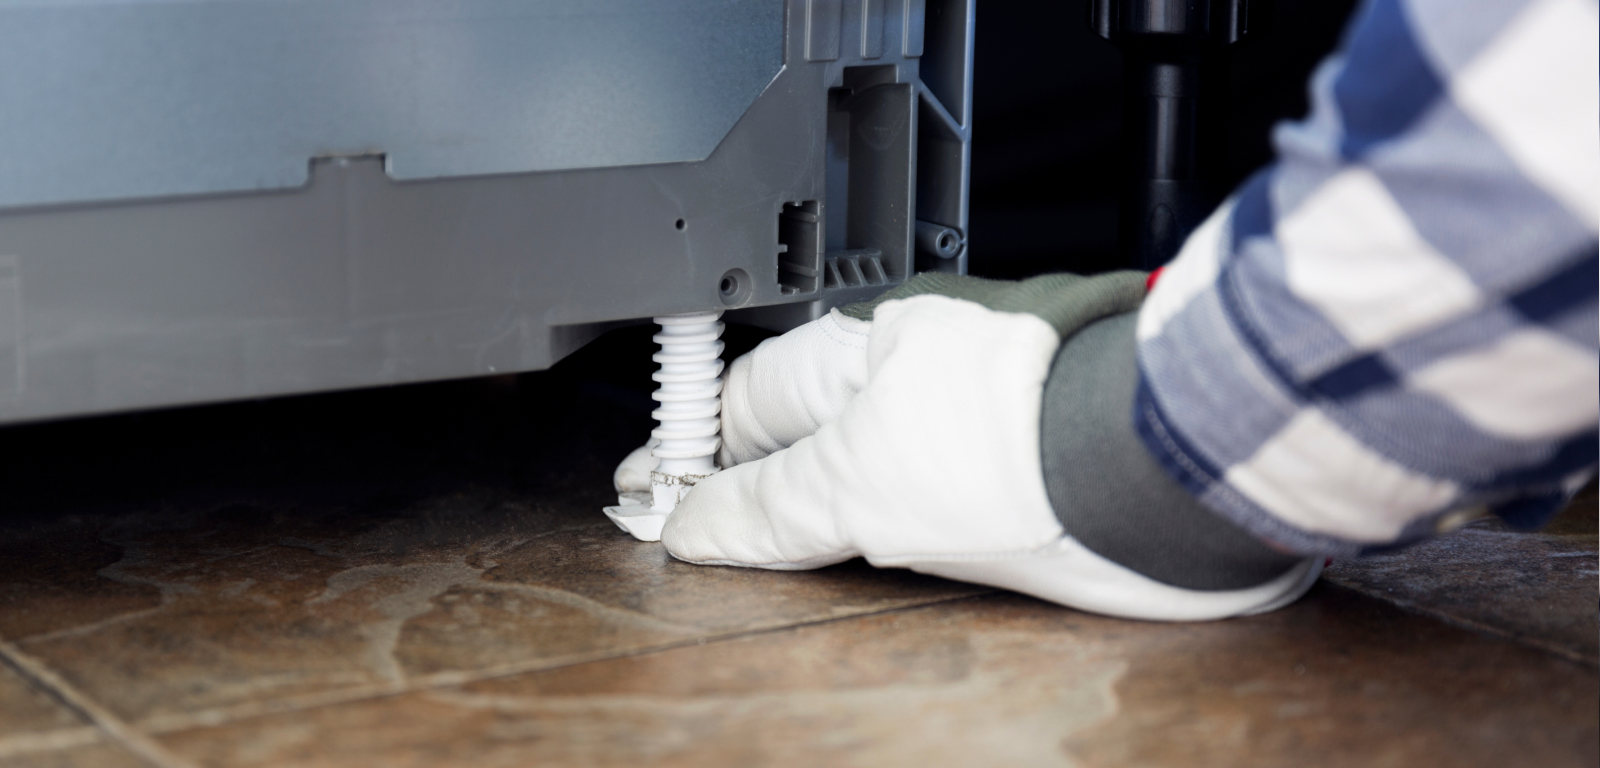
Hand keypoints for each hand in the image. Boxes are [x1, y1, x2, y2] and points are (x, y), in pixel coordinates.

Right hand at [656, 293, 1320, 620]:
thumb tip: (691, 524)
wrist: (1163, 476)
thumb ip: (771, 506)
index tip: (650, 490)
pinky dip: (859, 513)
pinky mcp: (1005, 463)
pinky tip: (847, 542)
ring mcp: (959, 418)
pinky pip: (904, 481)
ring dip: (793, 496)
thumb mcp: (868, 484)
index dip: (694, 450)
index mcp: (865, 351)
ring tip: (740, 535)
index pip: (748, 400)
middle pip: (795, 425)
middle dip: (735, 472)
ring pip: (847, 453)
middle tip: (682, 521)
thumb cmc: (1039, 447)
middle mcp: (909, 377)